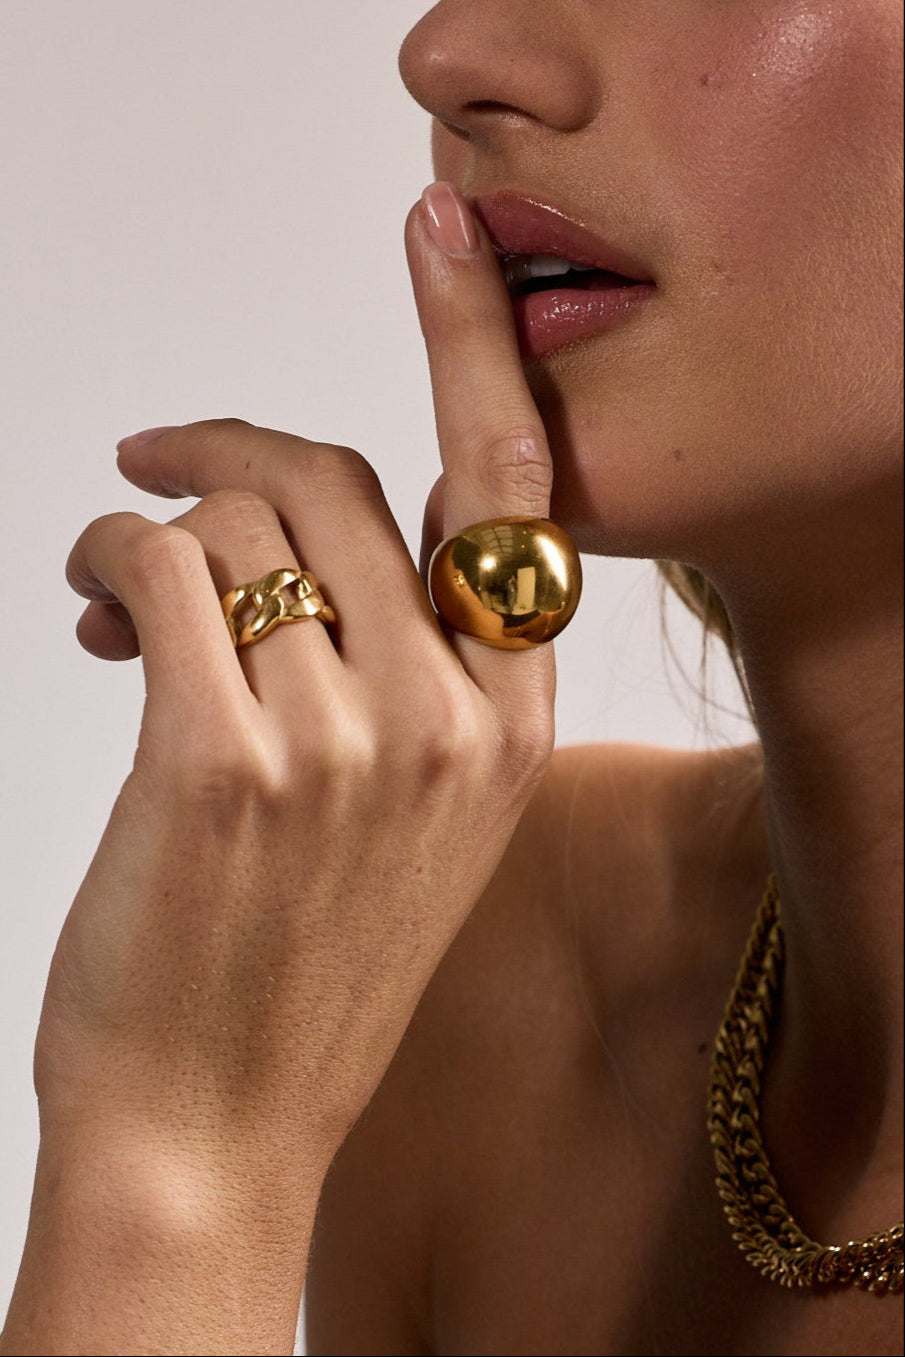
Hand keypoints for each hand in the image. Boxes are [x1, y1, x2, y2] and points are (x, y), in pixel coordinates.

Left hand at [46, 184, 557, 1176]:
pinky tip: (91, 601)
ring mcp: (343, 741)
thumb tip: (344, 518)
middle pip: (341, 479)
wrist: (219, 1128)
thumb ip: (418, 661)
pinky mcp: (222, 760)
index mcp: (509, 722)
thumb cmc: (302, 968)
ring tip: (116, 589)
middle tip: (169, 460)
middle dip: (239, 449)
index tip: (441, 243)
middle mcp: (447, 719)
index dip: (472, 346)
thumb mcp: (419, 815)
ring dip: (161, 521)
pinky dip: (111, 552)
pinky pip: (165, 567)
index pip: (509, 490)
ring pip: (243, 521)